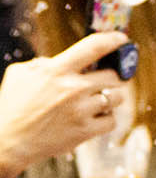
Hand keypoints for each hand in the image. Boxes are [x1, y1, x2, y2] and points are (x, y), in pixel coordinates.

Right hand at [0, 34, 125, 177]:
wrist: (9, 140)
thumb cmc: (12, 105)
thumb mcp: (20, 74)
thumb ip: (43, 64)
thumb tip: (59, 61)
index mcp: (56, 70)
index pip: (92, 48)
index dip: (111, 40)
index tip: (122, 38)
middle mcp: (72, 88)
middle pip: (113, 76)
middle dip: (111, 78)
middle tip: (103, 83)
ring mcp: (82, 110)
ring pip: (117, 98)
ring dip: (110, 99)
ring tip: (94, 102)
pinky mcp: (87, 130)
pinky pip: (112, 120)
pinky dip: (106, 119)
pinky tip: (93, 118)